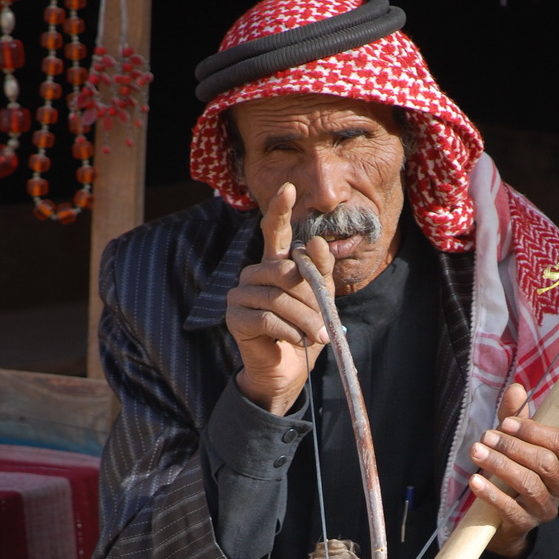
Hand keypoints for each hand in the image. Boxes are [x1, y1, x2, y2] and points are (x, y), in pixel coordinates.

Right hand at [226, 183, 334, 414]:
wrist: (288, 371)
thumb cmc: (304, 333)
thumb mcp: (320, 301)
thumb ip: (319, 273)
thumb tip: (316, 243)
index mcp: (274, 266)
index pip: (274, 232)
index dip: (279, 210)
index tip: (288, 188)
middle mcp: (253, 275)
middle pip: (284, 273)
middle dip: (309, 300)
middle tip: (324, 324)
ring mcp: (240, 295)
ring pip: (277, 297)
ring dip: (303, 319)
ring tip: (317, 336)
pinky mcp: (234, 317)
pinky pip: (266, 317)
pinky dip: (289, 331)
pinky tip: (298, 342)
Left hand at [468, 383, 558, 558]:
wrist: (503, 518)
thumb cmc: (511, 472)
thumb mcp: (513, 443)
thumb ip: (514, 418)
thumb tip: (516, 389)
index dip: (533, 431)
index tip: (506, 422)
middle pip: (545, 463)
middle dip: (513, 447)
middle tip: (485, 437)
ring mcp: (546, 508)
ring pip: (529, 485)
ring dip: (500, 466)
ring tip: (476, 453)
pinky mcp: (527, 524)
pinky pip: (511, 509)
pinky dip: (491, 493)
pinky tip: (475, 480)